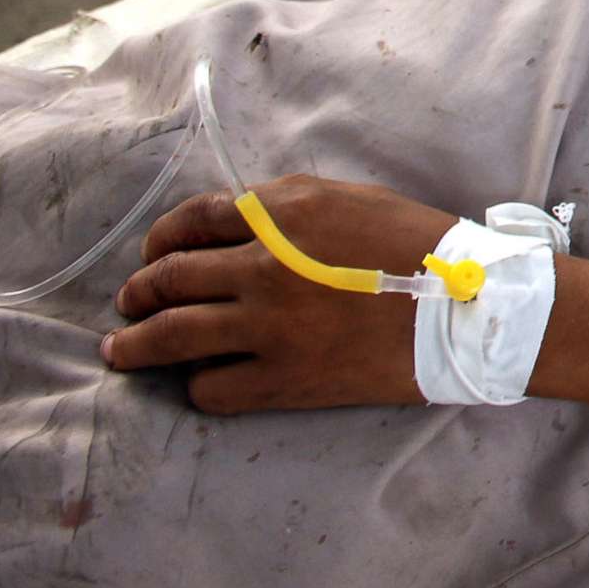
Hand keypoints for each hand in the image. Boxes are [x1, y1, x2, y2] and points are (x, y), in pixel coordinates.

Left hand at [103, 175, 455, 412]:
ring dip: (136, 344)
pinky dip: (198, 382)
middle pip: (168, 278)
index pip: (192, 220)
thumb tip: (235, 222)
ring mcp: (268, 328)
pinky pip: (211, 387)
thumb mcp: (352, 199)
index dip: (161, 238)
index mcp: (282, 214)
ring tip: (123, 350)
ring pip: (169, 337)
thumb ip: (286, 207)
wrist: (465, 307)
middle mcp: (263, 267)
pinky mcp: (283, 380)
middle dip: (137, 292)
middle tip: (129, 303)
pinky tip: (202, 379)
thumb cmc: (419, 245)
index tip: (153, 254)